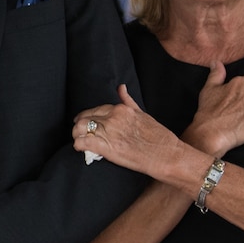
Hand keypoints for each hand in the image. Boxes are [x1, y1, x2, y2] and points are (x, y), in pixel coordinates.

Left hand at [71, 85, 189, 179]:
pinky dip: (78, 145)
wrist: (166, 155)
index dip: (88, 117)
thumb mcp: (142, 113)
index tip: (86, 123)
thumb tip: (121, 87)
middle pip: (85, 118)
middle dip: (80, 126)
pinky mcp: (106, 147)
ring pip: (80, 128)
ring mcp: (108, 132)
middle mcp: (112, 118)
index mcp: (121, 109)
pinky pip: (82, 142)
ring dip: (77, 135)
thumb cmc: (158, 136)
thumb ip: (128, 101)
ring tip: (80, 140)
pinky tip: (80, 148)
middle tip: (80, 133)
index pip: (95, 109)